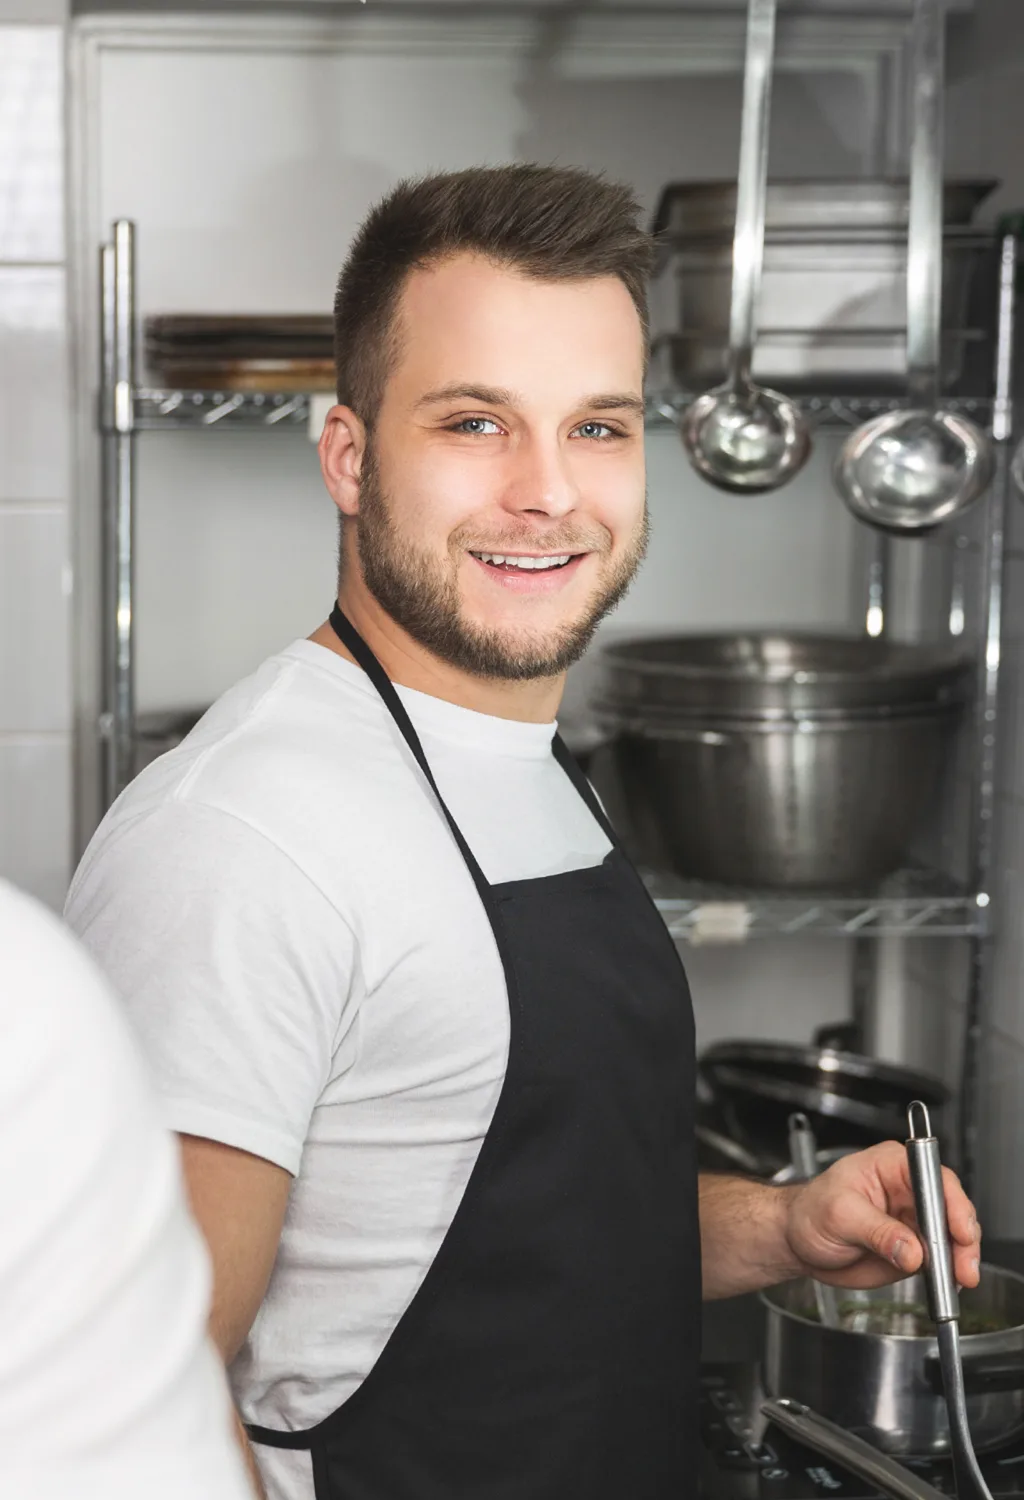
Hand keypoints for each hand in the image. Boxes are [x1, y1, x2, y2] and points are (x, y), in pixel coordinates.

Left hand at [783, 1140, 981, 1289]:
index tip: (961, 1231)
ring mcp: (914, 1220)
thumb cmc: (810, 1212)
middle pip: (952, 1209)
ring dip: (959, 1261)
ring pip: (952, 1238)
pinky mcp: (914, 1248)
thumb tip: (911, 1250)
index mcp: (892, 1165)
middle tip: (963, 1268)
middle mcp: (909, 1190)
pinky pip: (940, 1261)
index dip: (953, 1203)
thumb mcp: (839, 1215)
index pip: (934, 1177)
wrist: (798, 1241)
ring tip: (957, 1281)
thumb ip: (877, 1232)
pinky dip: (947, 1275)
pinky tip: (947, 1286)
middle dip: (963, 1240)